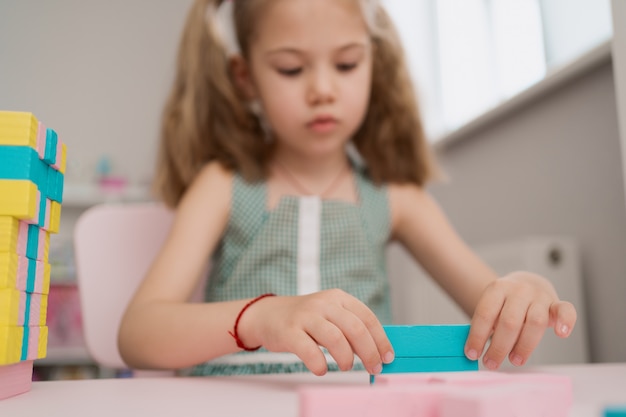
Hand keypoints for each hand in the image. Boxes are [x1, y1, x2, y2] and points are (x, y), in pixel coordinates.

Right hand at [238, 289, 394, 375]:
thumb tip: (377, 351)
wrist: (266, 315)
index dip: (380, 339)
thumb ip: (350, 326)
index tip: (387, 357)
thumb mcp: (329, 313)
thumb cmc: (304, 319)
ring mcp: (305, 316)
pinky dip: (319, 364)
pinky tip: (322, 369)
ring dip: (346, 358)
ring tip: (347, 367)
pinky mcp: (289, 331)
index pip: (367, 317)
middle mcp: (323, 304)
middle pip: (355, 328)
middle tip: (373, 368)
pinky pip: (309, 350)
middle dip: (369, 352)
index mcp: (338, 298)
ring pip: (335, 338)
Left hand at [465, 272, 576, 369]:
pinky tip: (561, 334)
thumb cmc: (506, 303)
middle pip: (509, 321)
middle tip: (491, 363)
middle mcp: (519, 290)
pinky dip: (565, 322)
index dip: (477, 336)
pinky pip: (565, 310)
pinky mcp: (556, 303)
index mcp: (497, 289)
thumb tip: (473, 351)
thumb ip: (485, 325)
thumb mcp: (491, 306)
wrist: (526, 283)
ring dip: (524, 346)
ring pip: (535, 322)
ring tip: (514, 360)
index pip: (485, 314)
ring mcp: (539, 296)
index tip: (472, 354)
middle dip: (499, 347)